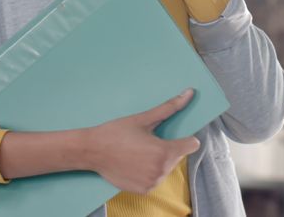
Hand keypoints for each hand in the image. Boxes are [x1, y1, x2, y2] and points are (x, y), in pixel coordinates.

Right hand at [83, 89, 200, 193]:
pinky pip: (155, 179)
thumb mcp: (143, 119)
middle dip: (167, 149)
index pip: (191, 145)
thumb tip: (189, 93)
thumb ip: (169, 107)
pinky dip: (148, 172)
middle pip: (177, 157)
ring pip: (166, 168)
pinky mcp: (144, 190)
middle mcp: (161, 171)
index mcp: (164, 152)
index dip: (185, 138)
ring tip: (138, 152)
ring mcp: (152, 182)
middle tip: (146, 142)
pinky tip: (134, 163)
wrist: (92, 150)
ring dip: (158, 161)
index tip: (173, 135)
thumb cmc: (116, 132)